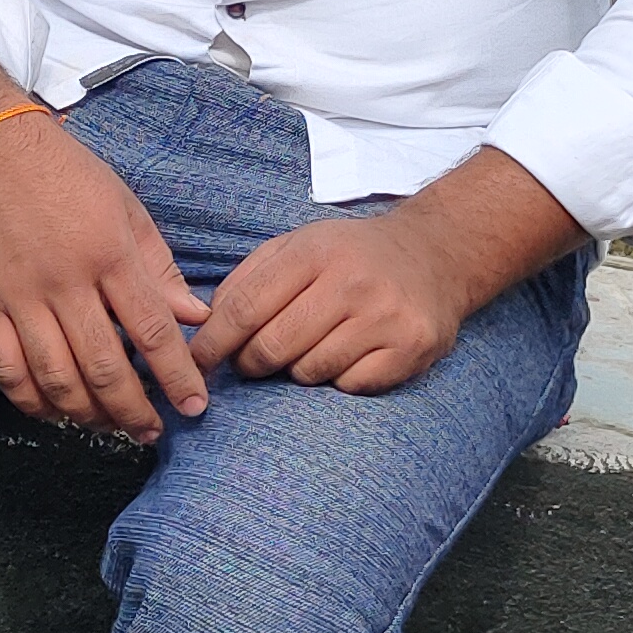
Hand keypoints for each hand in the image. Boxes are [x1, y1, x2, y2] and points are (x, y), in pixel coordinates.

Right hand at [0, 47, 207, 440]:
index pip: (152, 331)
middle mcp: (65, 280)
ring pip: (56, 378)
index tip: (195, 406)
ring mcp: (20, 296)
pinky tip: (56, 412)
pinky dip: (32, 401)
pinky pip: (6, 370)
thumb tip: (195, 318)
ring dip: (87, 415)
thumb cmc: (68, 175)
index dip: (177, 377)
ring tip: (110, 426)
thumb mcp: (127, 209)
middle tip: (153, 431)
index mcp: (109, 253)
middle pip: (106, 367)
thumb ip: (160, 270)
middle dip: (135, 410)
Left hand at [196, 148, 582, 396]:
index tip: (197, 363)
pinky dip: (338, 379)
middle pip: (272, 347)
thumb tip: (204, 327)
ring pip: (309, 371)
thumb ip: (249, 280)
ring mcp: (384, 317)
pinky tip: (347, 356)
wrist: (435, 254)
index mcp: (314, 252)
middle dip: (251, 363)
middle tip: (253, 362)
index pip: (245, 307)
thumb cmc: (351, 256)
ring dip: (297, 370)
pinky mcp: (410, 348)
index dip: (213, 342)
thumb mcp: (298, 246)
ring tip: (310, 349)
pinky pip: (349, 386)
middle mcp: (351, 282)